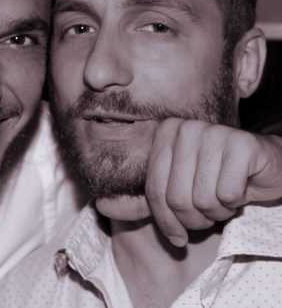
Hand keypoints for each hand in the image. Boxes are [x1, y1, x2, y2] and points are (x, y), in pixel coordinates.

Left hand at [96, 118, 281, 246]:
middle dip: (195, 219)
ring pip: (202, 198)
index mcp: (165, 134)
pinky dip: (236, 201)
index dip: (167, 221)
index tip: (178, 235)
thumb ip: (142, 201)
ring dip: (217, 211)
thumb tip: (101, 206)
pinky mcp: (241, 143)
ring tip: (224, 198)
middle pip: (177, 198)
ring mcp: (213, 132)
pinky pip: (228, 193)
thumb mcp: (176, 191)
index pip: (154, 190)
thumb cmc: (216, 180)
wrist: (263, 168)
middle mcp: (185, 127)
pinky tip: (241, 188)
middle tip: (209, 213)